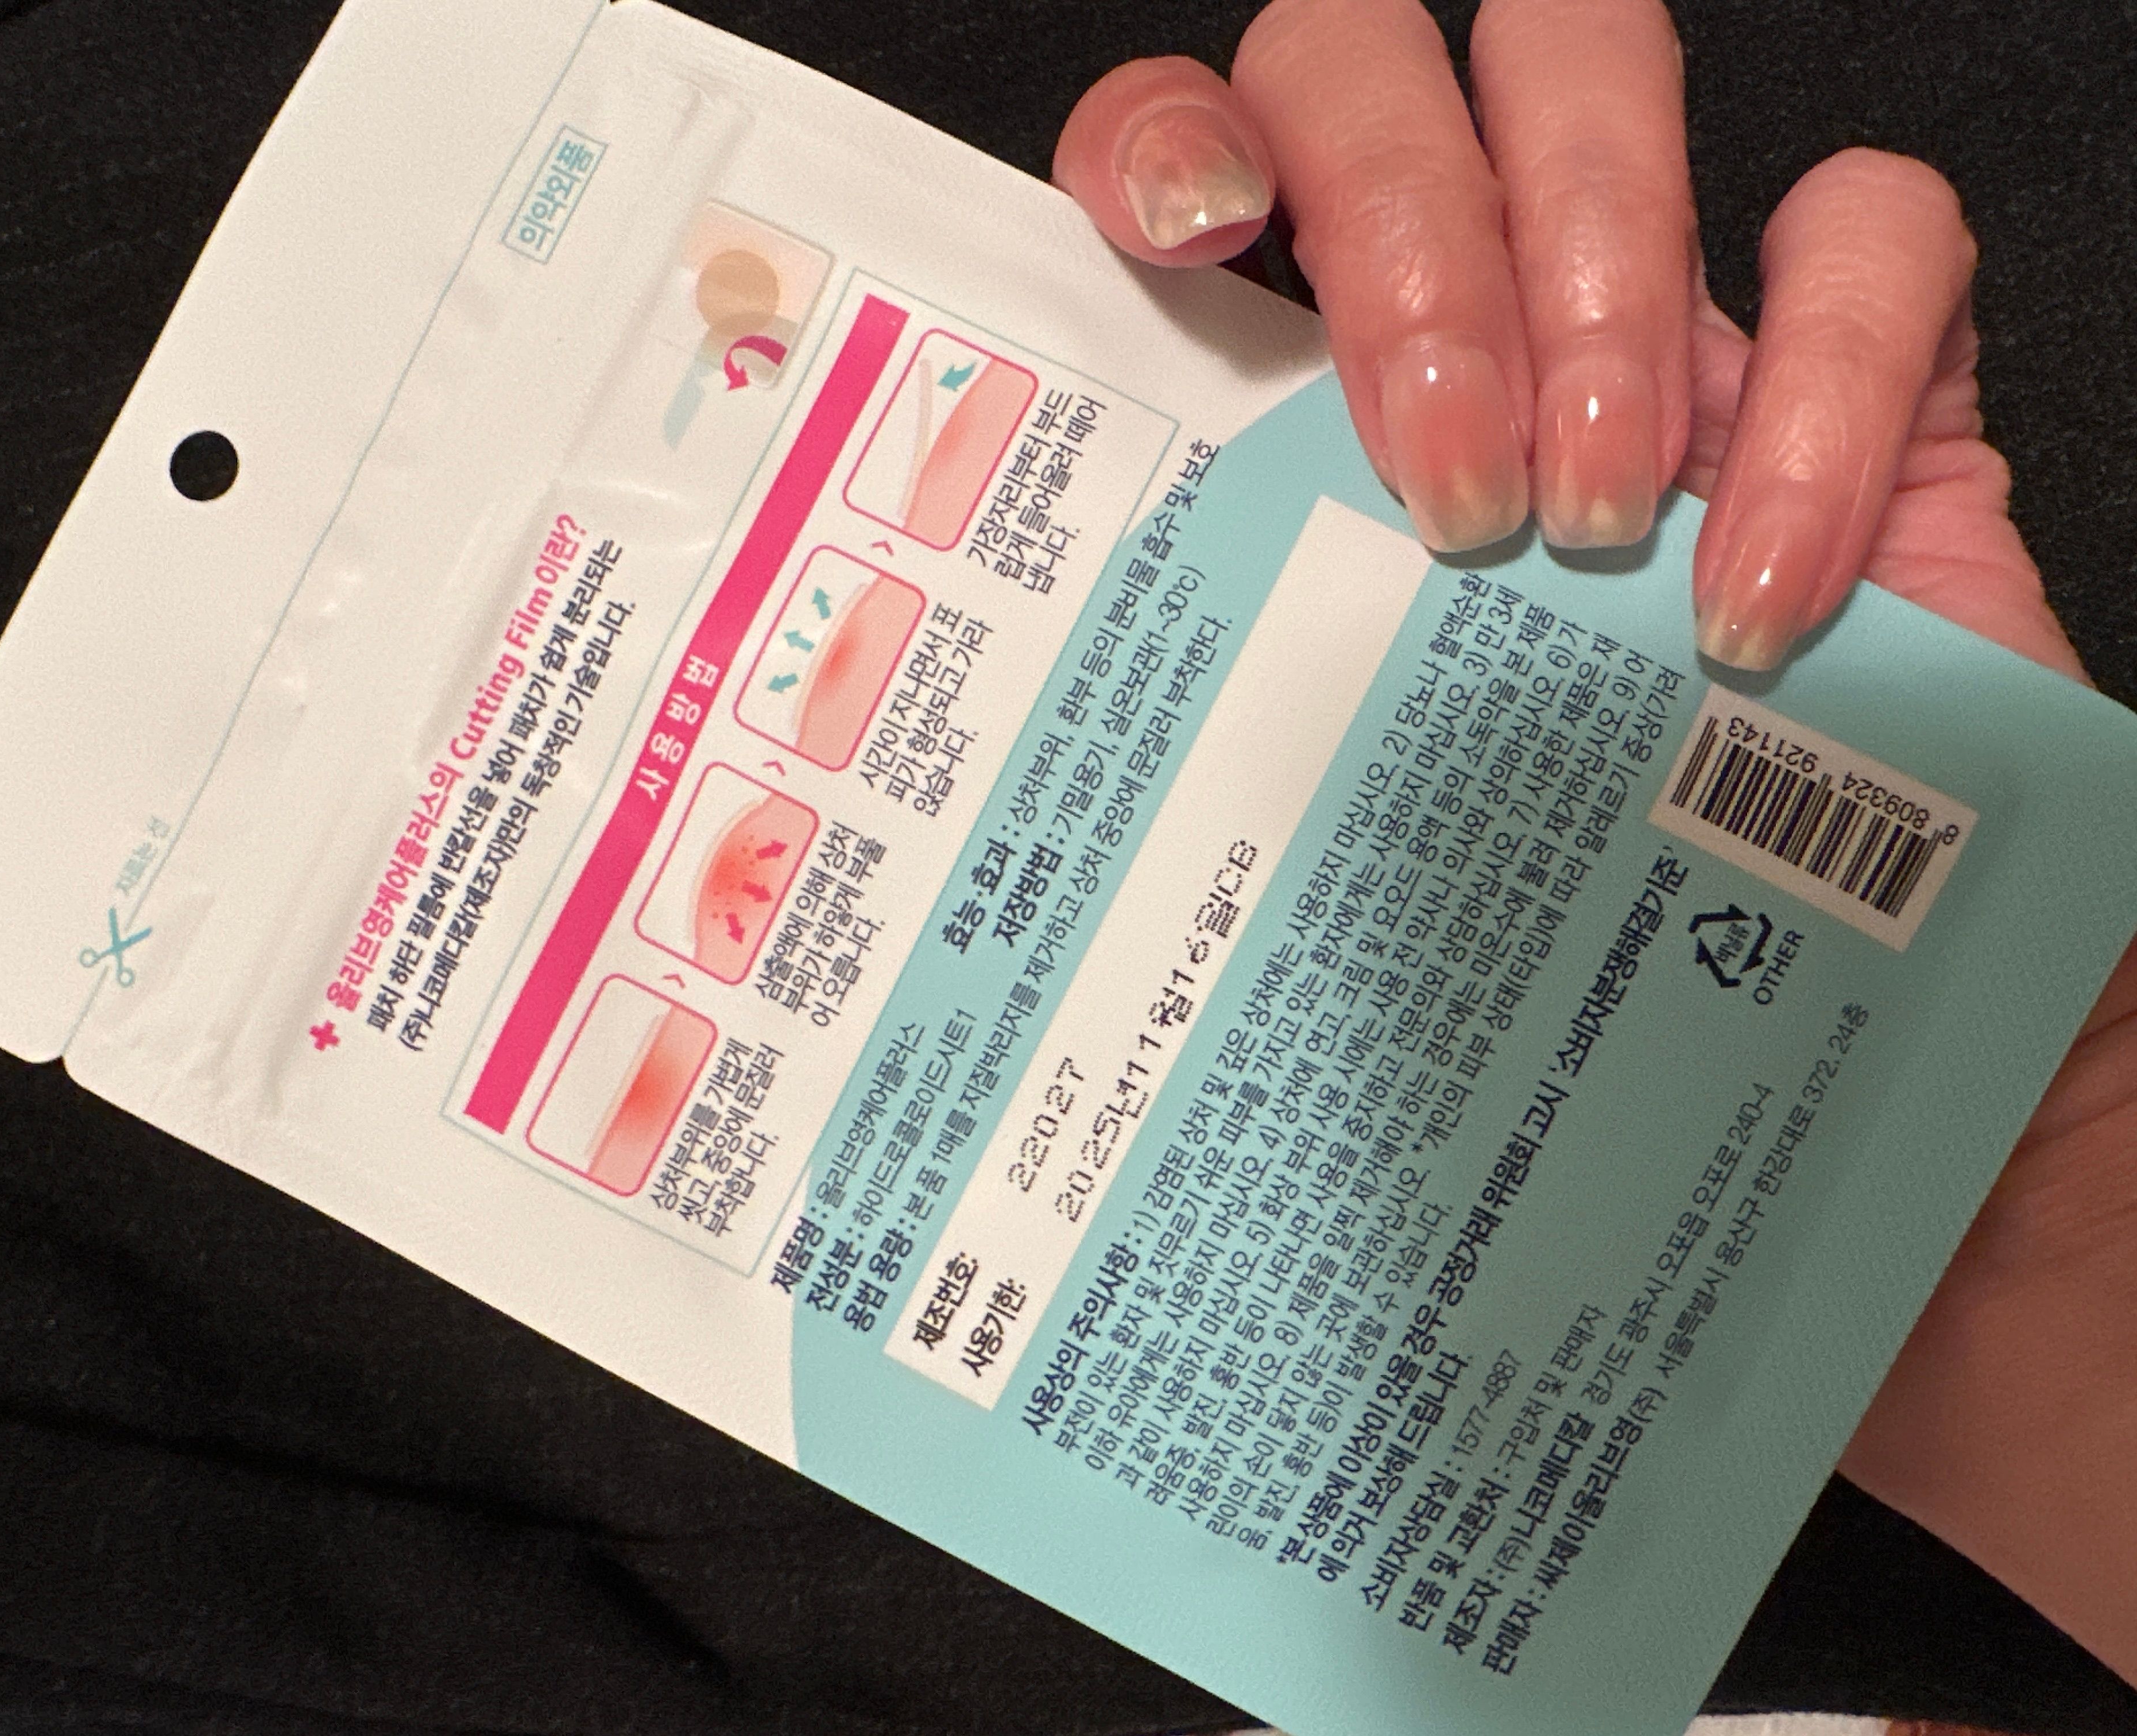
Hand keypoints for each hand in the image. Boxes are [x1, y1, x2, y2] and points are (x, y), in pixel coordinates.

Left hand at [1055, 0, 2135, 1681]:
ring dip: (1584, 279)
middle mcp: (1459, 340)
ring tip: (1575, 526)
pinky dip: (1815, 390)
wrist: (1804, 1089)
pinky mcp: (1871, 396)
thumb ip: (1200, 807)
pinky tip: (1743, 589)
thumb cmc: (1534, 987)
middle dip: (1400, 220)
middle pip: (1382, 65)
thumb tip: (966, 908)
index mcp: (1289, 432)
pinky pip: (1873, 246)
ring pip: (1600, 78)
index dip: (1166, 138)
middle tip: (1425, 467)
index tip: (1171, 235)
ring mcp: (1657, 341)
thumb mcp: (1328, 869)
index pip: (1200, 161)